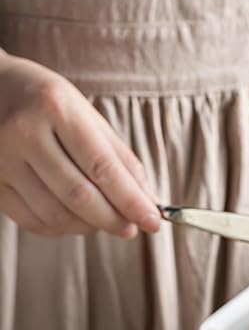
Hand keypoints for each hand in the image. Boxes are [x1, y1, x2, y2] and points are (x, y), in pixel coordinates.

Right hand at [0, 51, 159, 237]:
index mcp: (55, 107)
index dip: (132, 201)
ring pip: (56, 215)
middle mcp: (24, 132)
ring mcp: (2, 159)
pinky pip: (33, 221)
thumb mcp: (84, 112)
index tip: (153, 221)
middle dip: (113, 220)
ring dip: (89, 226)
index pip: (102, 167)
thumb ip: (117, 156)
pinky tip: (75, 220)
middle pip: (79, 196)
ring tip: (103, 220)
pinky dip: (62, 228)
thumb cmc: (44, 100)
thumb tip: (146, 200)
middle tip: (131, 228)